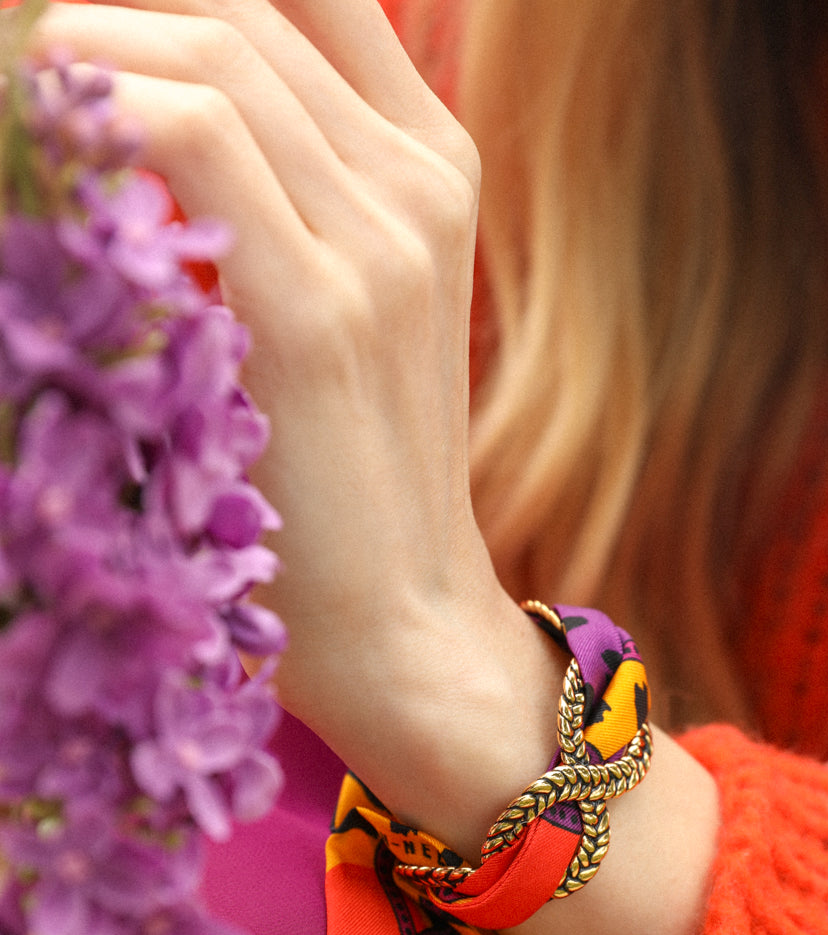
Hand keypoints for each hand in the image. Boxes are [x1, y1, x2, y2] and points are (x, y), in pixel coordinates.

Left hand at [32, 0, 494, 775]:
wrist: (404, 626)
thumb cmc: (344, 488)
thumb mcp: (342, 318)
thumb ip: (281, 205)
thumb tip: (133, 123)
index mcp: (433, 171)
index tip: (79, 30)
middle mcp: (417, 185)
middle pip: (237, 1)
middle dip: (101, 10)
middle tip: (18, 56)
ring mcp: (381, 241)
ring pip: (207, 43)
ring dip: (73, 43)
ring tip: (12, 96)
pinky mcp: (319, 311)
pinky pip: (187, 133)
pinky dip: (90, 109)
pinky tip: (37, 158)